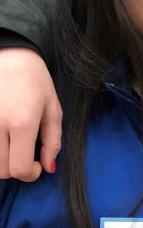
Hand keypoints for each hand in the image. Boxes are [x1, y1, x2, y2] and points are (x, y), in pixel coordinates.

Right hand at [0, 50, 61, 180]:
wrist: (7, 53)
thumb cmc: (33, 79)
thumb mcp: (52, 108)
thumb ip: (52, 141)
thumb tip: (49, 167)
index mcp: (22, 122)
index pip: (19, 168)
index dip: (30, 174)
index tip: (36, 165)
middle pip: (1, 170)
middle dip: (16, 168)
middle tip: (23, 154)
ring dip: (1, 161)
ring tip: (11, 145)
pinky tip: (0, 137)